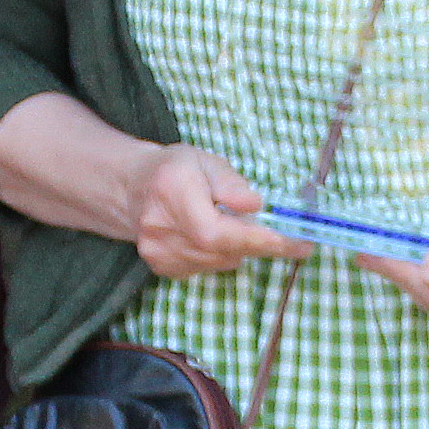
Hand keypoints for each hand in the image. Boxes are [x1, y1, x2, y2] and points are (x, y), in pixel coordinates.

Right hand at [129, 143, 313, 282]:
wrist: (130, 188)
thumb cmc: (174, 169)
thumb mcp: (206, 160)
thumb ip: (231, 182)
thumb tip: (256, 205)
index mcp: (173, 191)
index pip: (220, 231)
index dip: (262, 241)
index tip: (299, 244)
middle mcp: (161, 227)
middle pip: (223, 251)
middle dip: (259, 243)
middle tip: (282, 233)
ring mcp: (158, 252)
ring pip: (219, 262)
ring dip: (237, 247)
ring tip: (228, 222)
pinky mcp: (161, 267)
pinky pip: (207, 268)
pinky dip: (219, 255)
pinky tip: (209, 234)